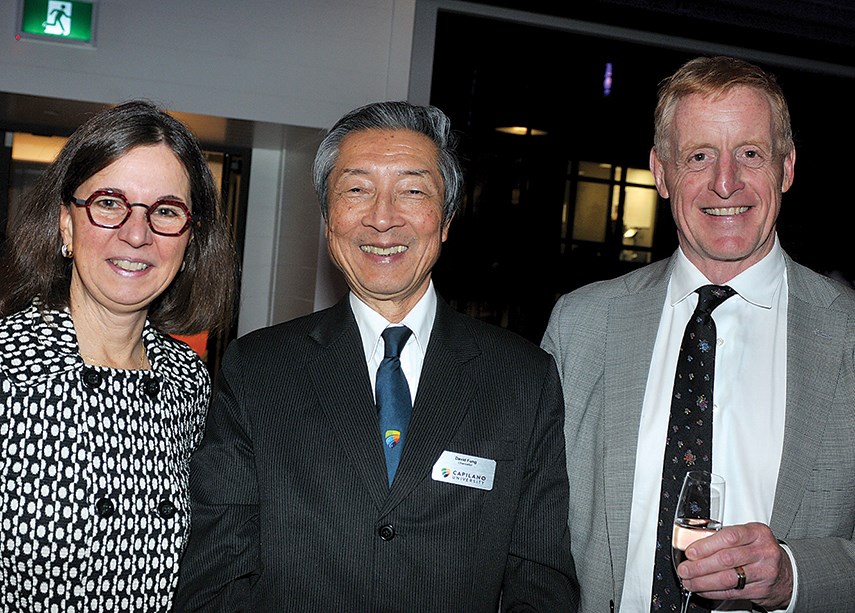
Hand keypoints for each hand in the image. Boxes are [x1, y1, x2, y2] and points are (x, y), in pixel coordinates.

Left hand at [677, 521, 792, 609]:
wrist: (787, 573)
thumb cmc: (760, 551)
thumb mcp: (749, 536)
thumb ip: (725, 537)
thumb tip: (694, 544)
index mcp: (757, 533)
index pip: (729, 537)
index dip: (706, 545)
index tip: (690, 552)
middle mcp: (763, 552)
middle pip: (726, 559)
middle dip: (700, 566)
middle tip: (684, 569)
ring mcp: (764, 572)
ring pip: (728, 578)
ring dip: (703, 581)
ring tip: (689, 581)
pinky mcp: (761, 591)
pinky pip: (732, 592)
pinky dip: (713, 592)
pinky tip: (702, 589)